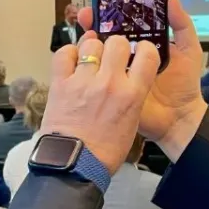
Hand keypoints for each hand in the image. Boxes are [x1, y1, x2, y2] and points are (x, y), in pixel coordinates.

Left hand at [40, 32, 159, 174]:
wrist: (75, 166)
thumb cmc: (104, 151)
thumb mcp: (132, 123)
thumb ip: (132, 96)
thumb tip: (127, 77)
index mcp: (132, 95)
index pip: (148, 54)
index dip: (143, 49)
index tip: (138, 53)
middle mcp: (110, 83)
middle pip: (117, 42)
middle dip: (116, 47)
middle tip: (111, 57)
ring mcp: (83, 81)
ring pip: (90, 44)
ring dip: (92, 49)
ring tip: (90, 61)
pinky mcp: (61, 84)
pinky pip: (64, 54)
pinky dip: (68, 54)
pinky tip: (72, 62)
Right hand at [78, 0, 206, 160]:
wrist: (179, 118)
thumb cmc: (185, 85)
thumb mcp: (188, 50)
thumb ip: (182, 25)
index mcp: (144, 44)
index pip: (125, 23)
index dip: (113, 11)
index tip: (103, 2)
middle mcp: (128, 56)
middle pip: (107, 34)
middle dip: (94, 22)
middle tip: (86, 15)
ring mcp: (118, 72)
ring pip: (99, 52)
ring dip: (89, 41)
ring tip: (86, 32)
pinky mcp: (112, 89)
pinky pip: (97, 75)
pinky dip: (89, 66)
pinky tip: (86, 56)